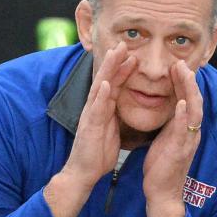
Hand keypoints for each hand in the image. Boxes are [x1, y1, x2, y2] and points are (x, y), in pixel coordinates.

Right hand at [62, 42, 137, 189]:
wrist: (84, 173)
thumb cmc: (98, 153)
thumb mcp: (110, 130)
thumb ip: (114, 115)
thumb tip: (123, 106)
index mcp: (102, 109)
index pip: (114, 84)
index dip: (122, 69)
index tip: (132, 54)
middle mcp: (95, 108)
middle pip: (106, 79)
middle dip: (115, 60)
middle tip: (124, 43)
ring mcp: (91, 115)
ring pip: (100, 88)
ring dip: (108, 70)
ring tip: (115, 53)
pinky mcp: (89, 127)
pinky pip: (95, 109)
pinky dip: (101, 95)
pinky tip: (106, 83)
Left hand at [142, 60, 202, 216]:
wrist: (162, 193)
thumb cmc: (162, 167)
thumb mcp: (166, 139)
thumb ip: (170, 123)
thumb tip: (167, 109)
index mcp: (185, 128)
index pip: (187, 99)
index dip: (183, 82)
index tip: (177, 64)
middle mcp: (191, 132)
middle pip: (194, 100)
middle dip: (188, 80)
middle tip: (182, 61)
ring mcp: (188, 141)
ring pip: (194, 111)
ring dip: (189, 91)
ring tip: (184, 73)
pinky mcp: (181, 151)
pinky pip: (185, 131)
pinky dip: (185, 116)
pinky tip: (182, 102)